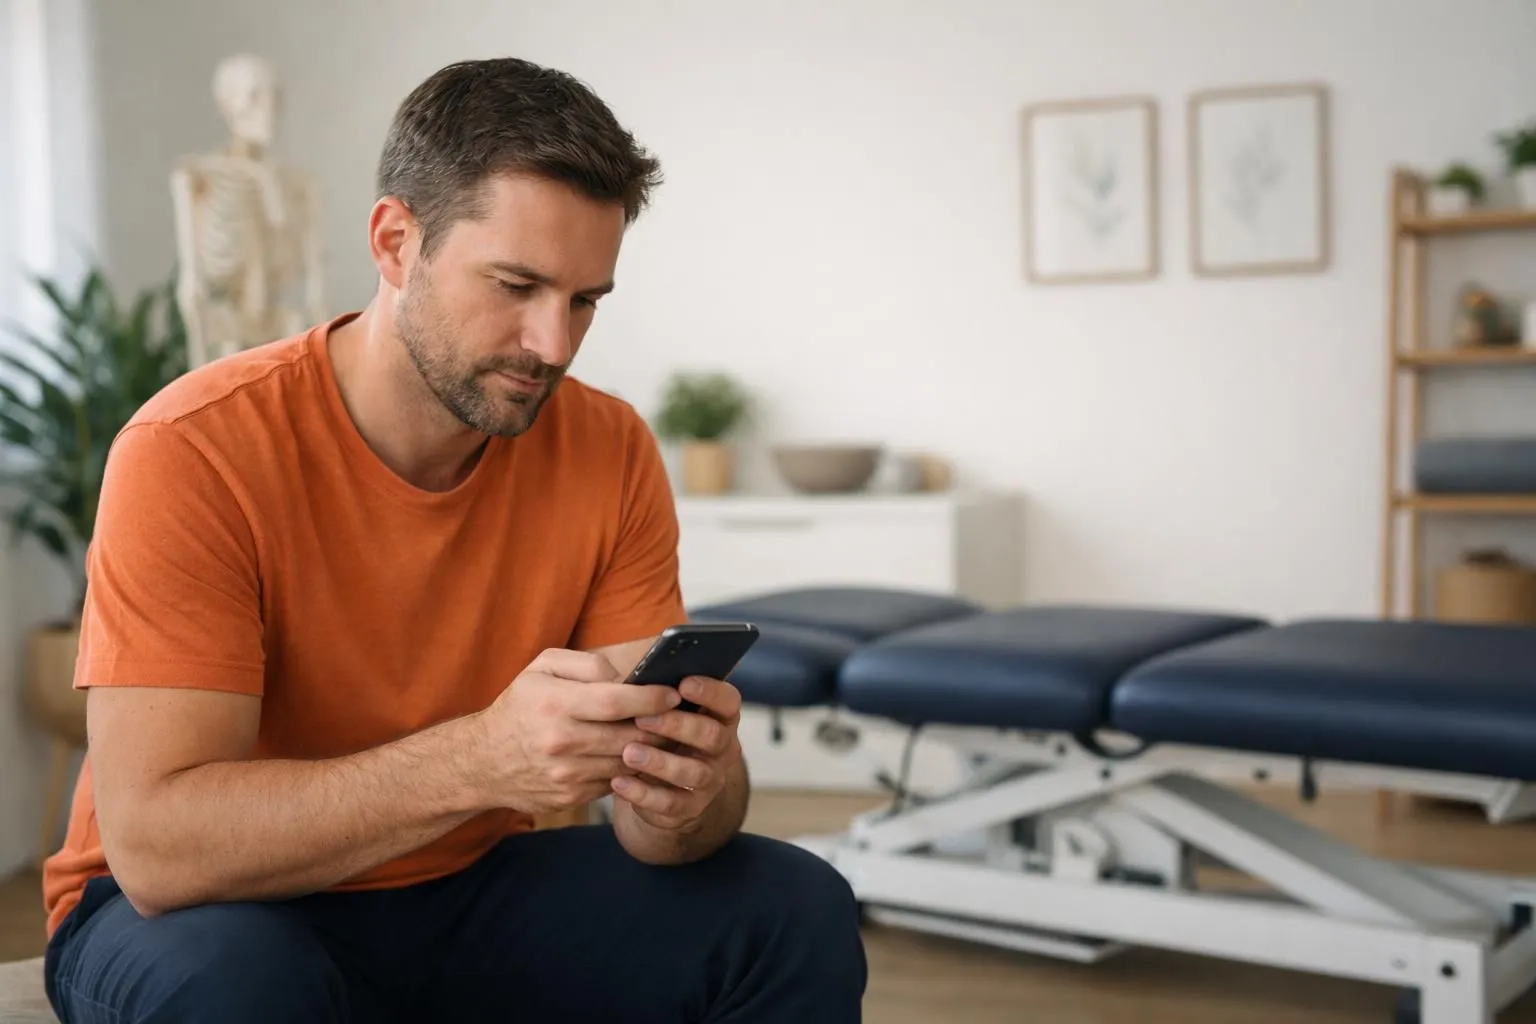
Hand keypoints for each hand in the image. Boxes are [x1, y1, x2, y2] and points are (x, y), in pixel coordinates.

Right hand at [472, 648, 683, 815]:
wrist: (482, 762)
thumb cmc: (519, 706)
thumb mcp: (541, 669)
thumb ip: (586, 664)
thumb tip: (625, 677)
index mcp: (556, 704)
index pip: (617, 702)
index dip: (652, 698)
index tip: (672, 693)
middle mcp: (561, 742)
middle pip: (630, 737)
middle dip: (661, 727)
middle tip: (678, 716)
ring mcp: (567, 775)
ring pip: (627, 763)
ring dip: (650, 751)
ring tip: (663, 735)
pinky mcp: (571, 797)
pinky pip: (614, 782)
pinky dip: (629, 770)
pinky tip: (635, 756)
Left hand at [610, 675, 742, 831]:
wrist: (663, 787)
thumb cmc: (660, 734)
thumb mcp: (664, 712)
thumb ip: (657, 694)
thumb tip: (630, 674)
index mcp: (720, 717)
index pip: (728, 701)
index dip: (710, 692)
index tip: (682, 684)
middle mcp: (722, 749)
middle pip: (712, 736)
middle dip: (678, 726)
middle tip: (643, 718)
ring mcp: (710, 781)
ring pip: (694, 772)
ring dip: (660, 762)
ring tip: (628, 753)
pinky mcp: (690, 808)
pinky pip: (671, 804)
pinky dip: (643, 794)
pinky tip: (618, 782)